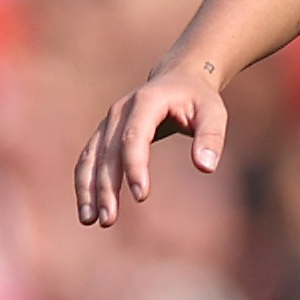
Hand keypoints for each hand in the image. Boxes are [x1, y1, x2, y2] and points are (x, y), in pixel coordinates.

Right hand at [76, 65, 229, 226]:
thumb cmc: (199, 98)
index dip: (135, 166)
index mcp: (146, 101)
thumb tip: (206, 167)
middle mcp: (120, 111)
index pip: (134, 137)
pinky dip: (85, 182)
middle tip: (108, 219)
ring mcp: (108, 122)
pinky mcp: (104, 133)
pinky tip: (88, 208)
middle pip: (108, 153)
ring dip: (88, 189)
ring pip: (91, 158)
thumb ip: (211, 137)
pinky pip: (89, 159)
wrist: (178, 78)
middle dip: (107, 187)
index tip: (142, 195)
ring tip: (91, 220)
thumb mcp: (214, 112)